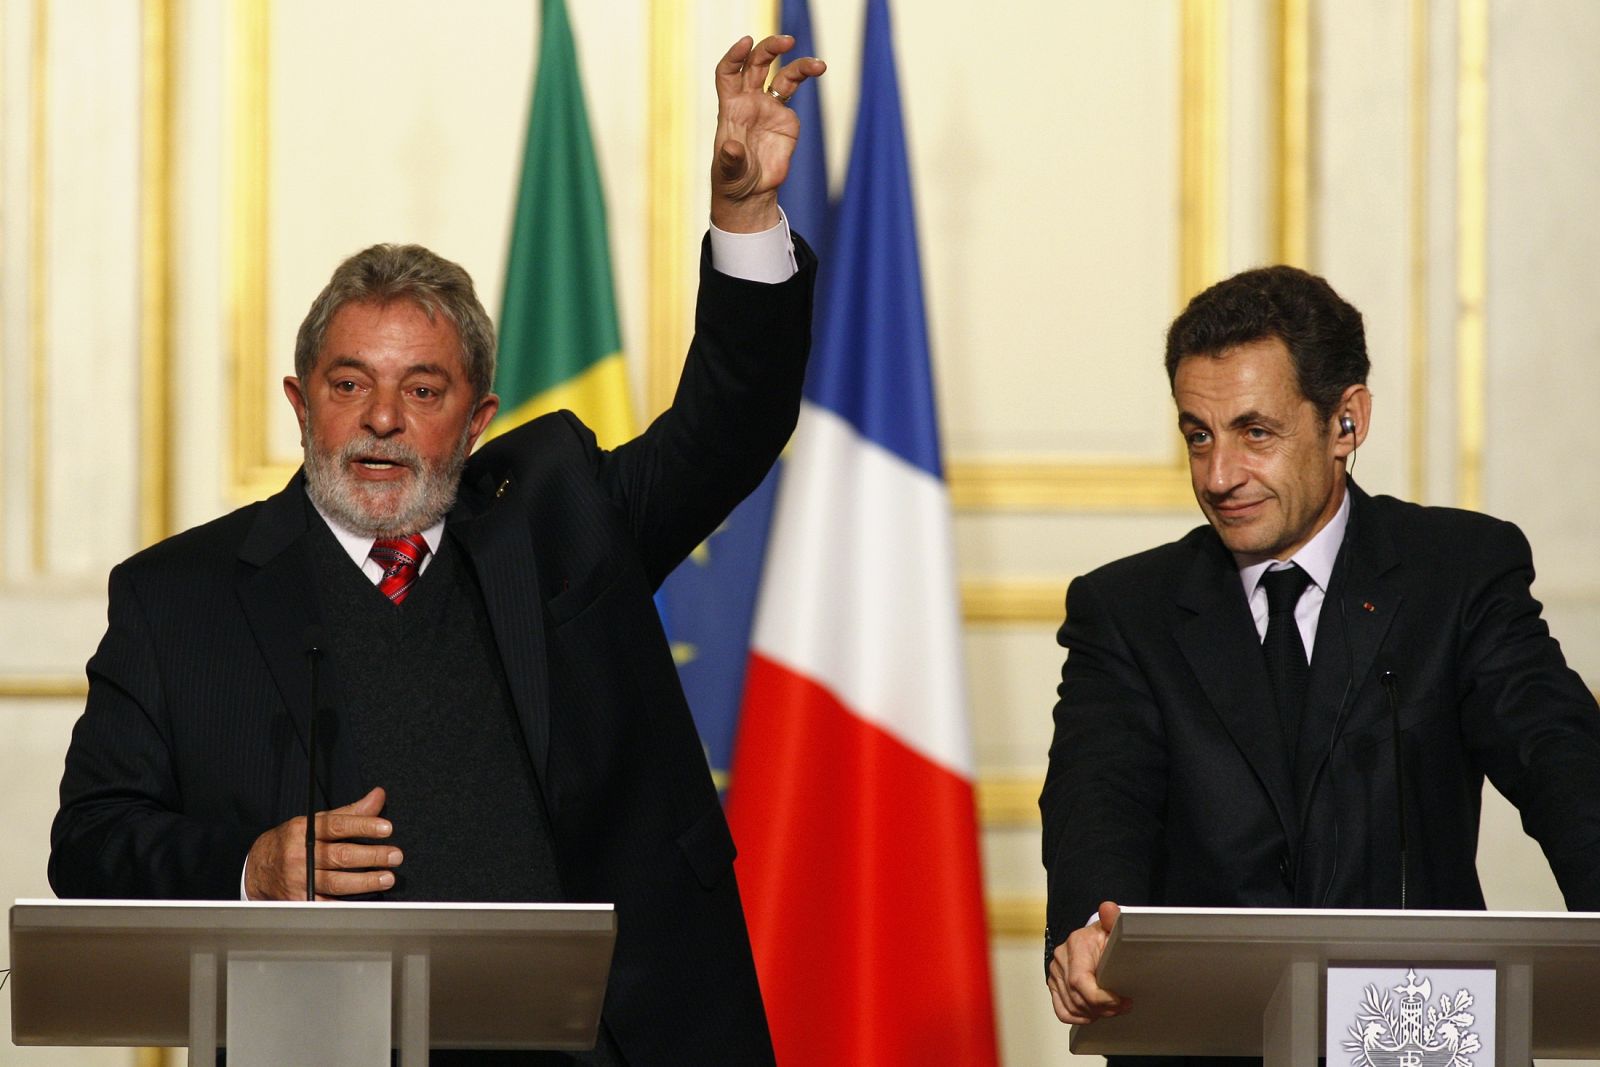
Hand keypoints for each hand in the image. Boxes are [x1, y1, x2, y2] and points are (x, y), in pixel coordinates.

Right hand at [244, 787, 400, 900]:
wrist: (257, 871)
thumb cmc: (291, 843)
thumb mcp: (315, 822)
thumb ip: (349, 813)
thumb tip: (378, 796)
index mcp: (304, 831)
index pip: (338, 826)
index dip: (363, 826)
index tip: (386, 828)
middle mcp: (300, 855)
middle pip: (340, 856)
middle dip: (372, 856)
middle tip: (395, 855)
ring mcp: (299, 880)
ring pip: (336, 882)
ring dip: (365, 881)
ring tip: (387, 878)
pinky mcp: (299, 900)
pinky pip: (327, 904)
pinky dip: (347, 903)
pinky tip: (366, 900)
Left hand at [710, 34, 825, 232]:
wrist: (751, 191)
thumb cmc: (733, 179)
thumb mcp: (728, 171)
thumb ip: (730, 159)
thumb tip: (732, 148)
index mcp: (730, 108)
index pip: (728, 72)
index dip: (735, 55)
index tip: (746, 43)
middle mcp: (749, 101)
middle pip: (756, 64)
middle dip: (770, 48)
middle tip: (787, 41)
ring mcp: (769, 108)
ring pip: (782, 76)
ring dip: (799, 65)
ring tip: (818, 64)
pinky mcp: (786, 118)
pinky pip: (794, 91)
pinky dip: (806, 76)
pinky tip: (818, 69)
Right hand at [1047, 901, 1130, 1023]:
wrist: (1093, 937)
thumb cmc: (1104, 936)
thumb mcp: (1114, 928)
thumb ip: (1114, 919)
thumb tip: (1108, 909)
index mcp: (1075, 945)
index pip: (1080, 980)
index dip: (1100, 998)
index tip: (1120, 1001)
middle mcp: (1061, 958)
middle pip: (1077, 997)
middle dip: (1102, 1008)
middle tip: (1122, 1007)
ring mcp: (1055, 972)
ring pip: (1071, 1006)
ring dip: (1093, 1014)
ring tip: (1112, 1009)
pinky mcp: (1054, 983)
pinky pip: (1061, 1009)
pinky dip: (1078, 1017)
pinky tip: (1093, 1015)